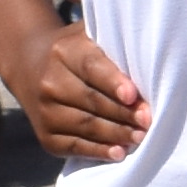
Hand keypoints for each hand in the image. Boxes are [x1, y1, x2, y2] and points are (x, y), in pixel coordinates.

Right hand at [16, 20, 149, 165]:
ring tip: (142, 138)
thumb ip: (116, 38)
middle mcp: (49, 81)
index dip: (113, 82)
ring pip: (85, 125)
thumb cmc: (79, 48)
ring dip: (116, 134)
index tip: (133, 95)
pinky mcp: (44, 134)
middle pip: (91, 101)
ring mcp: (44, 110)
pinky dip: (97, 151)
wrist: (30, 65)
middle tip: (150, 121)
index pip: (91, 67)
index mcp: (64, 51)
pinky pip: (73, 146)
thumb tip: (155, 42)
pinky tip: (118, 153)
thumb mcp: (91, 33)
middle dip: (124, 114)